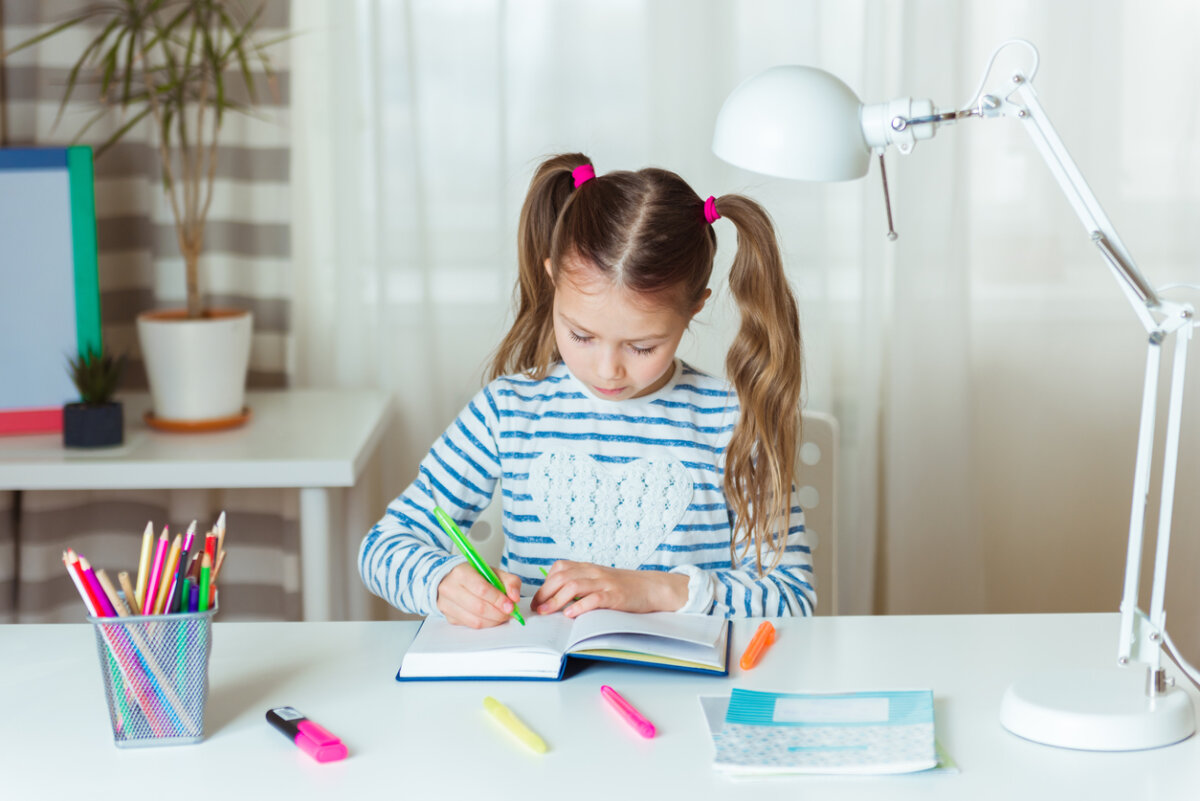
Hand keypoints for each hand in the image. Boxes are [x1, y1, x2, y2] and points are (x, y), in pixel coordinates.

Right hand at [436, 563, 522, 627]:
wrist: (451, 579)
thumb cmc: (474, 575)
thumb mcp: (494, 572)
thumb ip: (510, 581)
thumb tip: (515, 598)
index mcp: (461, 572)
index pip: (482, 589)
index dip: (498, 600)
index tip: (511, 605)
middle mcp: (450, 588)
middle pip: (478, 607)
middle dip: (498, 613)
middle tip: (509, 613)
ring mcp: (446, 604)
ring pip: (475, 620)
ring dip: (493, 621)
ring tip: (501, 615)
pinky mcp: (448, 617)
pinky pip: (471, 625)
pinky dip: (485, 624)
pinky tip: (490, 617)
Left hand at [531, 561, 688, 617]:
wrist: (651, 587)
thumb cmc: (623, 587)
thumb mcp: (599, 580)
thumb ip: (581, 584)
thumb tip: (556, 597)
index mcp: (588, 568)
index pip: (560, 569)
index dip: (545, 584)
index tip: (536, 600)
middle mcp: (594, 572)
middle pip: (562, 577)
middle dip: (545, 593)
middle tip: (537, 609)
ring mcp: (605, 583)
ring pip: (574, 586)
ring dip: (556, 600)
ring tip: (547, 612)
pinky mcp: (616, 596)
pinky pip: (594, 599)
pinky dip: (579, 606)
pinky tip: (570, 614)